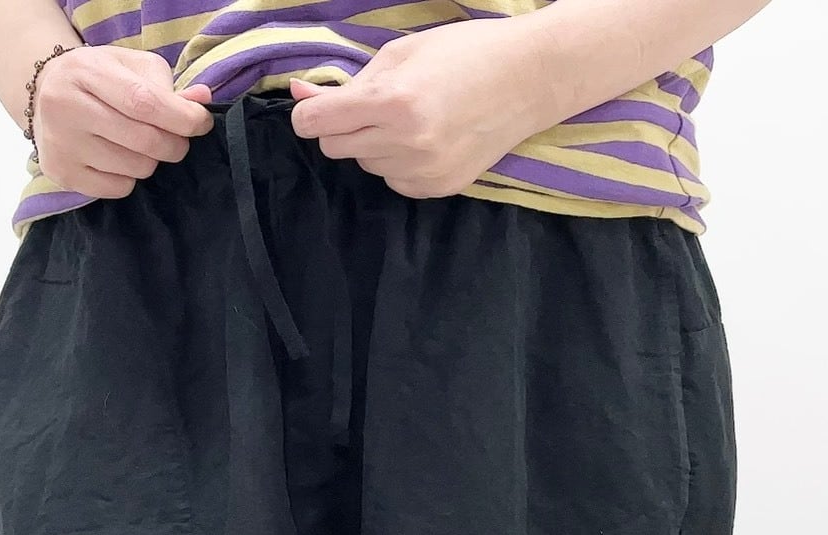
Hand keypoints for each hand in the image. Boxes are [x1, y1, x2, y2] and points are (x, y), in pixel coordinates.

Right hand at [33, 46, 214, 197]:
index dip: (182, 118)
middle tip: (177, 139)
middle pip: (144, 140)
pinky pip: (118, 188)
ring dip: (151, 161)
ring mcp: (61, 144)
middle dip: (174, 144)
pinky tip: (117, 158)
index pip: (144, 102)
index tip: (202, 123)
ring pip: (136, 168)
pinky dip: (129, 177)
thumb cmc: (99, 77)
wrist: (45, 93)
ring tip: (140, 145)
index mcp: (85, 72)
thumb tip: (202, 101)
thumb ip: (166, 85)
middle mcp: (66, 107)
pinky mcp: (62, 173)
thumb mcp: (130, 66)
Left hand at [288, 18, 549, 197]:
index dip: (310, 112)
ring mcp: (423, 171)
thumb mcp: (400, 54)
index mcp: (391, 102)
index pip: (315, 123)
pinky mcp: (439, 188)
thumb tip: (297, 95)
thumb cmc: (465, 52)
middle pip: (334, 147)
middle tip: (375, 104)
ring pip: (365, 164)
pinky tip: (426, 139)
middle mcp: (404, 143)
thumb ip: (349, 81)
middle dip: (343, 126)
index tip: (319, 105)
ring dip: (373, 144)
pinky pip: (393, 180)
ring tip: (410, 118)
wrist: (530, 79)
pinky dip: (398, 162)